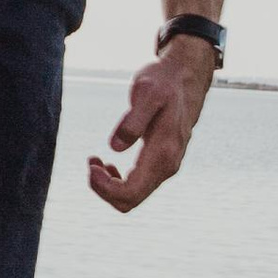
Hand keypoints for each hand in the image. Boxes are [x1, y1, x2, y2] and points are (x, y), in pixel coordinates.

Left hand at [88, 38, 216, 214]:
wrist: (187, 75)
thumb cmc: (164, 81)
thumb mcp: (146, 93)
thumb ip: (132, 121)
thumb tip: (115, 148)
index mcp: (163, 154)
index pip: (131, 192)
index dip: (105, 188)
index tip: (91, 164)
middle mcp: (167, 166)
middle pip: (130, 201)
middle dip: (104, 189)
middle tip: (91, 162)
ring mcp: (166, 166)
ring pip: (133, 195)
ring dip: (109, 184)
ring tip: (95, 160)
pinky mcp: (161, 162)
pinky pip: (138, 185)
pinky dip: (118, 180)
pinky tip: (107, 161)